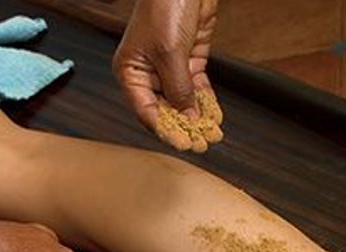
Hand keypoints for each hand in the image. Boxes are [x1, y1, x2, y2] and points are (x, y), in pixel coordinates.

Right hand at [113, 0, 220, 138]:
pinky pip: (197, 88)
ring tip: (212, 135)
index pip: (147, 111)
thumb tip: (187, 116)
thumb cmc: (164, 5)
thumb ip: (179, 87)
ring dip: (198, 118)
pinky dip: (206, 102)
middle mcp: (148, 72)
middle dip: (185, 127)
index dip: (166, 129)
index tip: (183, 143)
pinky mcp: (188, 58)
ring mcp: (169, 66)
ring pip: (184, 101)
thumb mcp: (170, 52)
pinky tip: (215, 116)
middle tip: (202, 143)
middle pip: (166, 109)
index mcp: (130, 71)